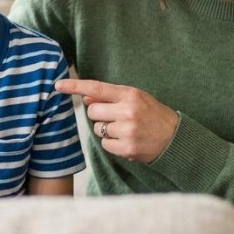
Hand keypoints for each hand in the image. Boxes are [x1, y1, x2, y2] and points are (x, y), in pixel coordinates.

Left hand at [55, 79, 178, 163]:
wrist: (174, 138)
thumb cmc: (152, 115)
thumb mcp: (135, 99)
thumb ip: (110, 98)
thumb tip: (86, 98)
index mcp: (130, 94)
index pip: (96, 88)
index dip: (75, 86)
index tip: (58, 85)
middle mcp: (128, 111)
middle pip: (92, 112)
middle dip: (98, 115)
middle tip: (115, 117)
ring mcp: (127, 130)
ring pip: (98, 129)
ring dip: (107, 130)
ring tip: (127, 130)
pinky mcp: (127, 148)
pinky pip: (105, 144)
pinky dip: (112, 144)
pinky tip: (127, 141)